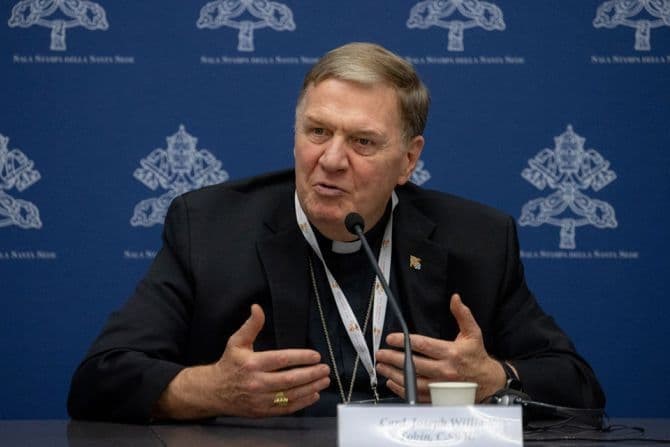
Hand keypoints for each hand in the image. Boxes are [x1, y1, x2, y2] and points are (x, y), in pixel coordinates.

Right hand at [155, 304, 330, 418]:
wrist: (213, 392)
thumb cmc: (229, 364)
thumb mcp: (237, 342)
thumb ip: (251, 325)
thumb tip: (257, 307)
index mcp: (252, 363)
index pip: (281, 360)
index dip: (301, 357)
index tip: (316, 356)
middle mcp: (256, 382)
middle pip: (289, 379)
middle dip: (311, 374)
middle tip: (325, 369)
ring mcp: (260, 399)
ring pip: (290, 395)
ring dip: (310, 388)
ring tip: (324, 380)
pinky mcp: (262, 411)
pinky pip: (286, 408)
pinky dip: (302, 402)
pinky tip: (313, 395)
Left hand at [375, 294, 504, 402]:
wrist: (488, 382)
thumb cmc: (477, 356)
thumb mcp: (473, 333)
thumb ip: (463, 315)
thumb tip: (455, 299)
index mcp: (451, 353)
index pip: (422, 345)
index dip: (404, 341)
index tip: (391, 339)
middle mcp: (444, 370)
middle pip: (413, 364)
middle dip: (393, 358)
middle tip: (380, 354)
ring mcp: (440, 386)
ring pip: (412, 381)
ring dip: (393, 374)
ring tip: (381, 366)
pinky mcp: (439, 397)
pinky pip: (416, 395)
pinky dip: (402, 389)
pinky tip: (392, 382)